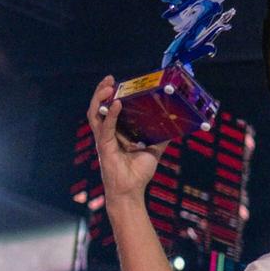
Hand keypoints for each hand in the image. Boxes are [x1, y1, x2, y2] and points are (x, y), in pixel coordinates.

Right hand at [88, 76, 167, 201]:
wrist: (131, 191)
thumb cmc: (138, 173)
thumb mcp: (154, 151)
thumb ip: (160, 138)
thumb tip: (173, 126)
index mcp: (115, 132)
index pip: (109, 109)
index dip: (111, 95)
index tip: (116, 82)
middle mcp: (107, 133)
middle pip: (99, 107)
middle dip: (102, 91)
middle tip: (110, 79)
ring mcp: (103, 139)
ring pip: (96, 114)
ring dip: (100, 98)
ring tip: (109, 86)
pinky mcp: (104, 146)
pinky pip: (106, 127)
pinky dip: (112, 115)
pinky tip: (117, 104)